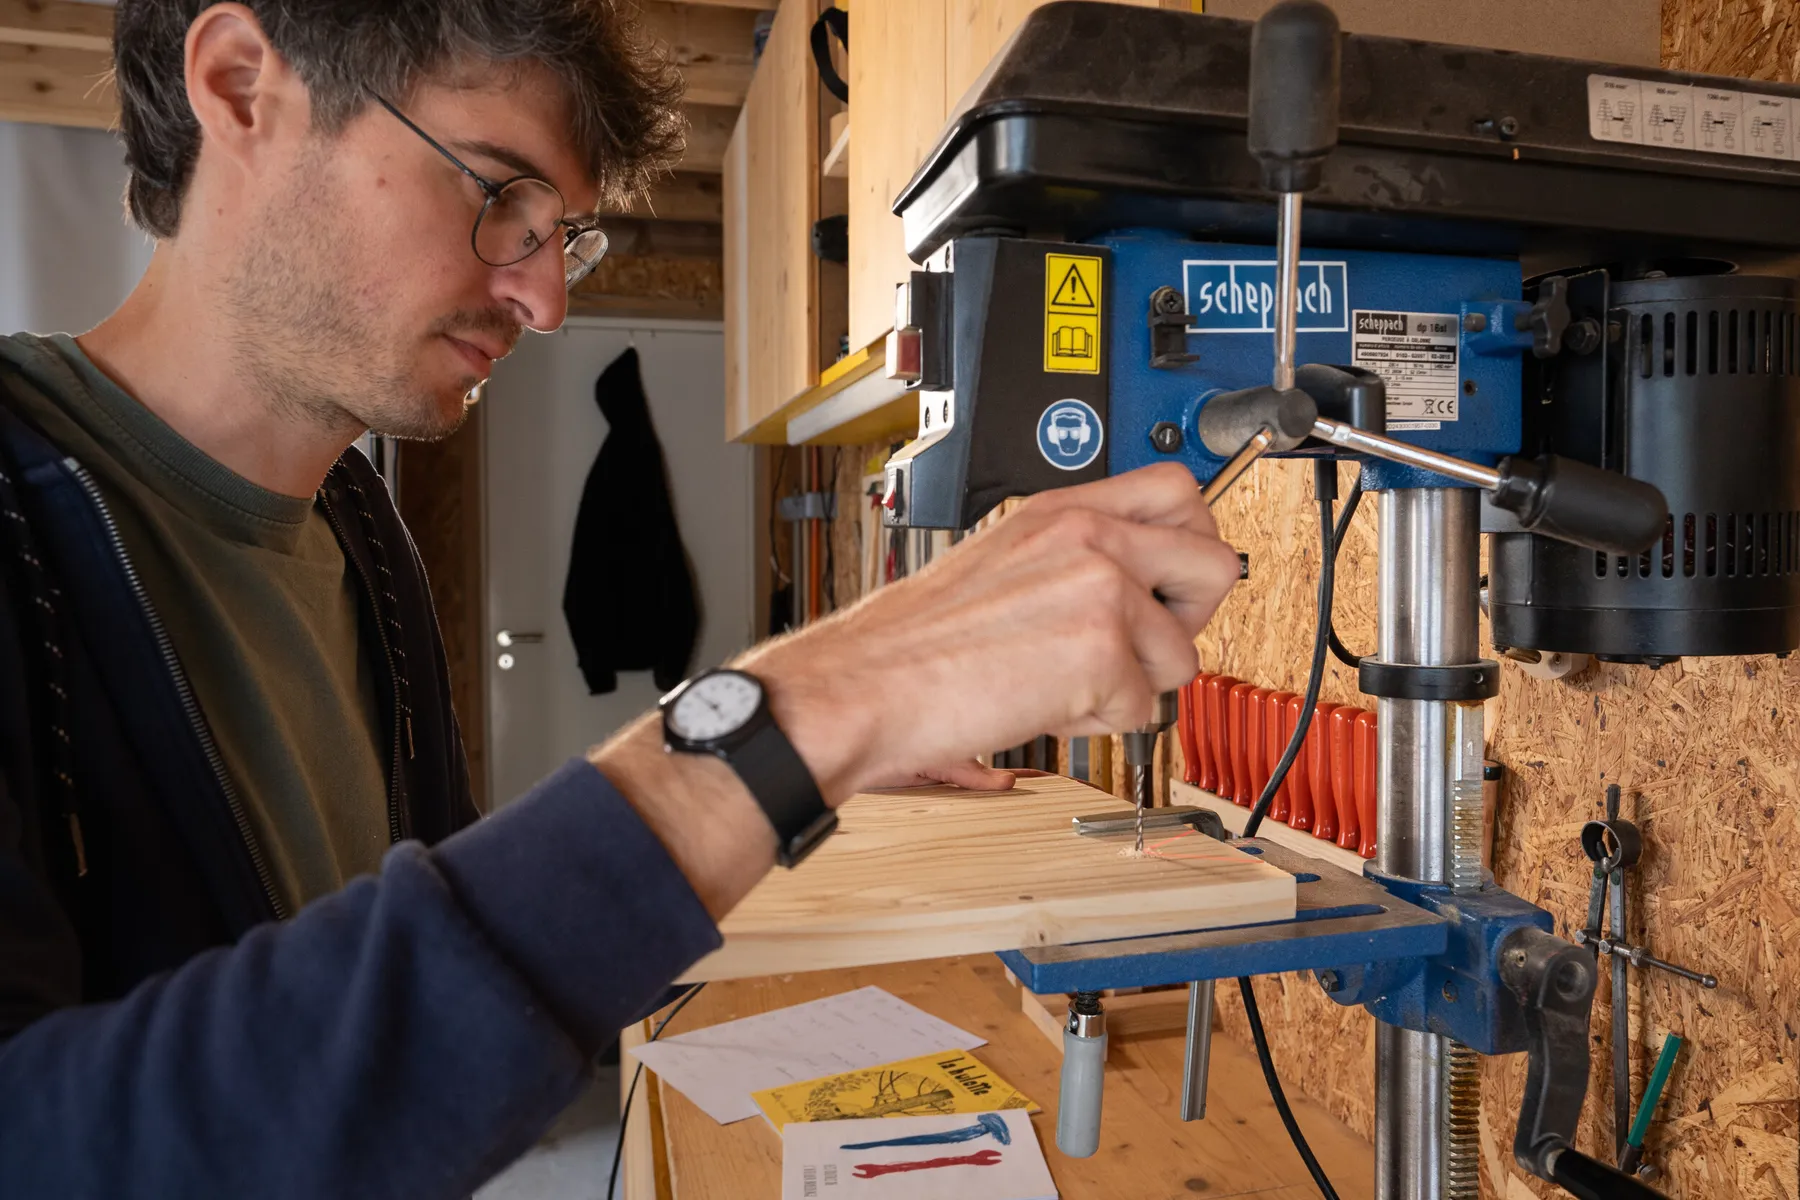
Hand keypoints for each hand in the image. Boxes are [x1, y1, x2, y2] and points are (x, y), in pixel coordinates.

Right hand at [743, 463, 1238, 802]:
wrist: (863, 686)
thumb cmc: (910, 642)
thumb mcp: (999, 560)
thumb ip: (1072, 558)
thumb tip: (1140, 585)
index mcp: (1059, 510)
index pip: (1178, 493)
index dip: (1190, 544)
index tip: (1171, 583)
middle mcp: (1087, 536)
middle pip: (1214, 564)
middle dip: (1189, 620)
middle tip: (1137, 647)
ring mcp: (1099, 588)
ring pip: (1183, 654)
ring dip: (1133, 687)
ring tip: (1061, 684)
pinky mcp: (1101, 650)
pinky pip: (1144, 708)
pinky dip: (1097, 724)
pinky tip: (1042, 705)